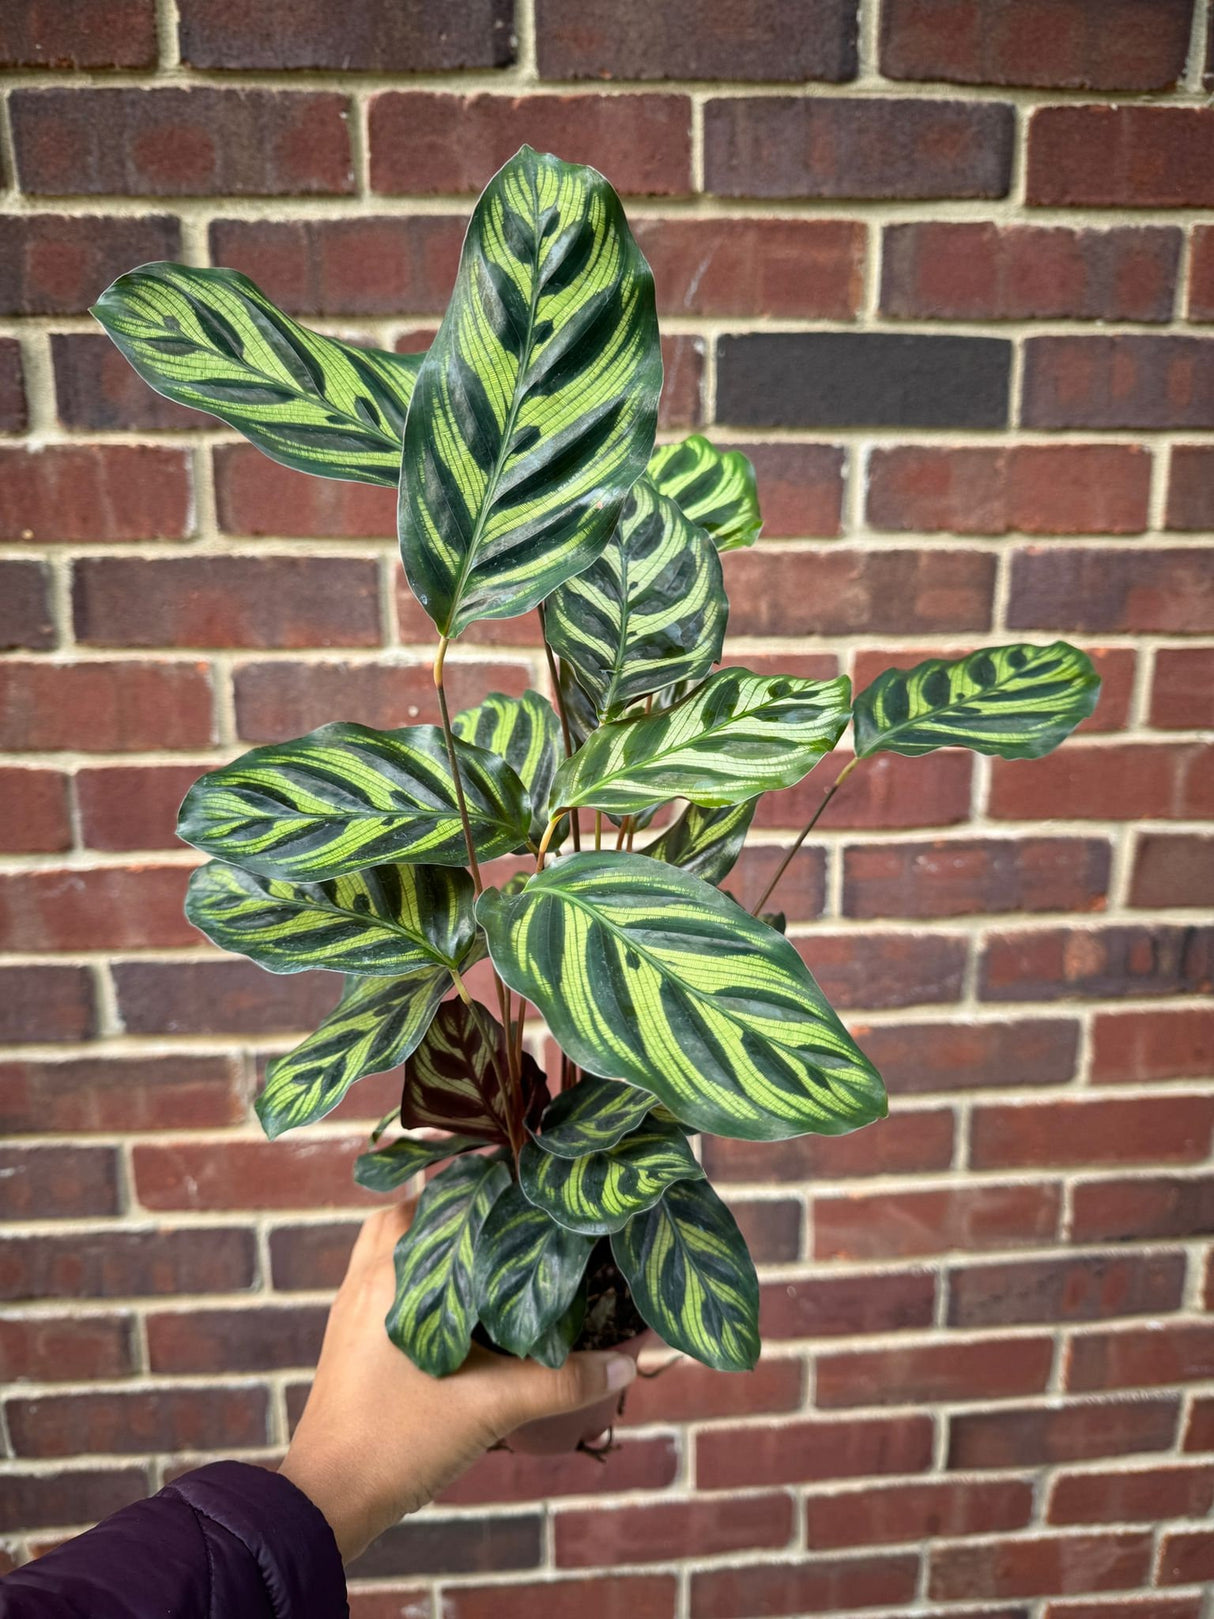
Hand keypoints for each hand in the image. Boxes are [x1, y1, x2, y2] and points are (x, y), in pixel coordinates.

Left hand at [279, 1202, 636, 1561]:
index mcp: (392, 1271)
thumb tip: (625, 1365)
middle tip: (515, 1216)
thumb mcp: (490, 1405)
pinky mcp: (352, 1339)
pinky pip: (390, 1281)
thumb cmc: (398, 1440)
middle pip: (415, 1212)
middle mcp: (367, 1276)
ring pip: (399, 1248)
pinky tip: (462, 1306)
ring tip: (492, 1254)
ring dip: (440, 1244)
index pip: (440, 1196)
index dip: (487, 1183)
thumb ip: (561, 1381)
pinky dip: (424, 1277)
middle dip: (464, 1209)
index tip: (531, 1185)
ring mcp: (353, 1308)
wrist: (329, 1502)